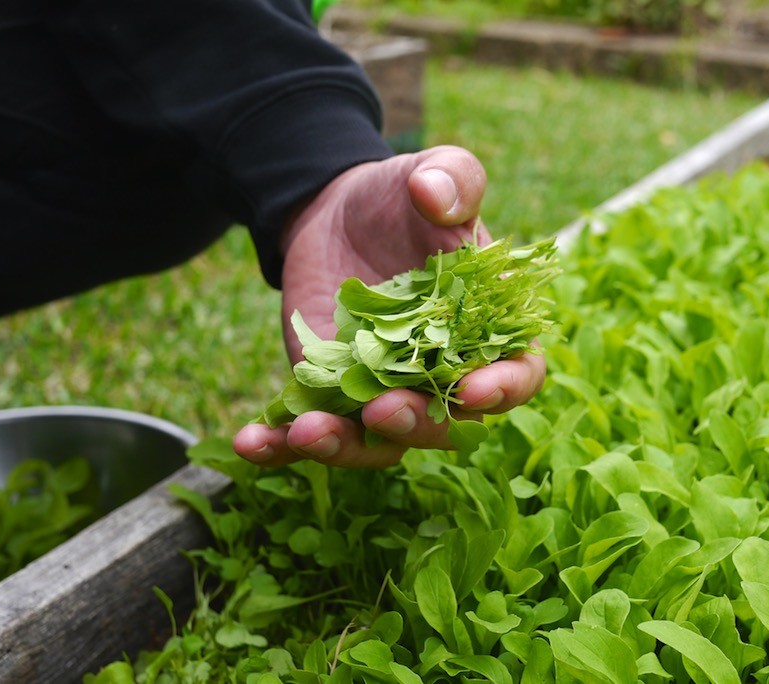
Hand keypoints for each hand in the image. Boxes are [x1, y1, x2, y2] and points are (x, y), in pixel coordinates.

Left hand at [232, 146, 546, 468]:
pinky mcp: (332, 392)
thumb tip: (438, 197)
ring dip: (346, 447)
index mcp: (486, 330)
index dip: (504, 390)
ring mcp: (385, 390)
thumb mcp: (436, 171)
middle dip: (416, 425)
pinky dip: (282, 445)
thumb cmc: (404, 195)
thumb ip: (454, 177)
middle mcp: (441, 374)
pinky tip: (251, 440)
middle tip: (381, 410)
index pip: (517, 374)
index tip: (473, 390)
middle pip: (445, 425)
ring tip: (305, 433)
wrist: (338, 211)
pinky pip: (315, 430)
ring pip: (379, 442)